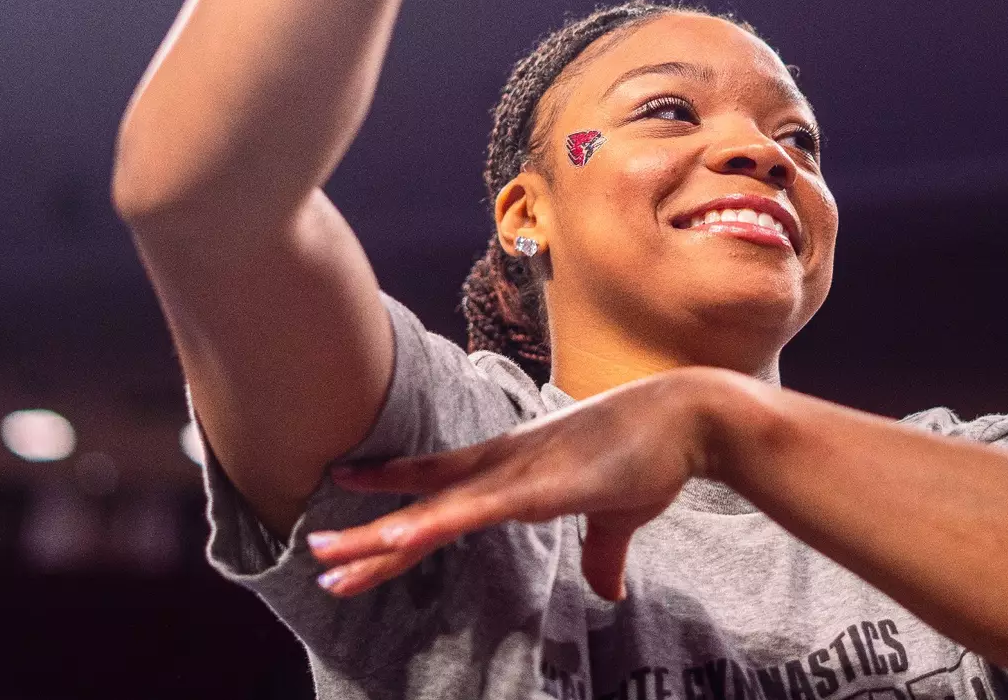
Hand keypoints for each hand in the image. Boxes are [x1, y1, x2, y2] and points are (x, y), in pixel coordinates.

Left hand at [307, 369, 729, 599]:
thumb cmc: (655, 455)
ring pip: (433, 511)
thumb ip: (601, 553)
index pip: (443, 489)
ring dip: (379, 536)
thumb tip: (606, 589)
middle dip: (371, 534)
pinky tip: (393, 537)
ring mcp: (517, 475)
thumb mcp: (619, 515)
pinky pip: (471, 512)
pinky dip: (430, 523)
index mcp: (518, 469)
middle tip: (317, 558)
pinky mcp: (538, 487)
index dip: (396, 500)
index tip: (349, 513)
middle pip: (424, 505)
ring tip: (327, 560)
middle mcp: (505, 466)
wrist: (690, 418)